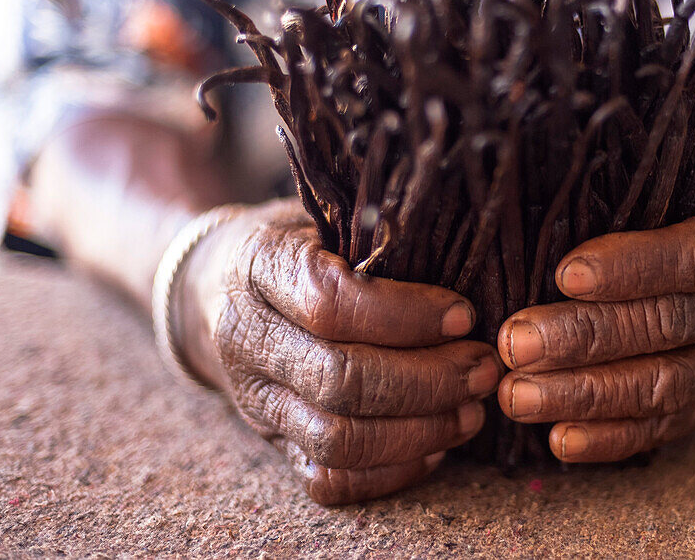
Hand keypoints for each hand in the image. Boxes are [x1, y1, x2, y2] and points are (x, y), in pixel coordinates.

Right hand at [179, 201, 502, 503]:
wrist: (211, 290)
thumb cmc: (293, 243)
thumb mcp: (322, 214)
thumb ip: (376, 234)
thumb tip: (466, 253)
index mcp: (258, 268)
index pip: (330, 304)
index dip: (406, 315)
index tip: (464, 315)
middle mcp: (247, 339)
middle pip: (340, 380)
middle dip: (428, 380)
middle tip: (484, 367)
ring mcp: (255, 400)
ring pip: (337, 440)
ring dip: (419, 431)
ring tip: (472, 410)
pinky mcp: (270, 442)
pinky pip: (329, 480)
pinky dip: (390, 472)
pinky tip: (436, 446)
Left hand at [496, 199, 694, 461]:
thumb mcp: (693, 201)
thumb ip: (637, 215)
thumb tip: (543, 232)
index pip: (694, 256)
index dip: (630, 267)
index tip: (564, 275)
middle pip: (670, 325)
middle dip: (584, 337)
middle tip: (515, 342)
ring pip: (665, 385)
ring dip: (585, 394)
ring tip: (519, 394)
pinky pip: (666, 429)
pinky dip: (609, 438)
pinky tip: (558, 438)